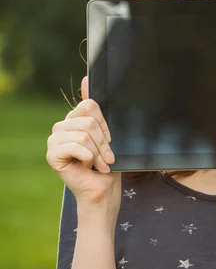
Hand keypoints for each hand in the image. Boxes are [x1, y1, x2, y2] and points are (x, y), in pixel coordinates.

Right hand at [46, 76, 121, 215]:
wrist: (103, 190)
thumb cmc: (106, 164)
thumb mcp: (106, 133)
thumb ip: (95, 109)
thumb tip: (85, 77)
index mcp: (74, 119)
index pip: (89, 105)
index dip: (104, 124)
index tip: (110, 140)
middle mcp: (62, 126)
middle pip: (88, 121)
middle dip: (103, 142)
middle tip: (107, 157)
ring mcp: (54, 140)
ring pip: (83, 134)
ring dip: (97, 153)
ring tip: (99, 164)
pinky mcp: (52, 154)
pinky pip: (76, 146)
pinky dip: (88, 158)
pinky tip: (87, 166)